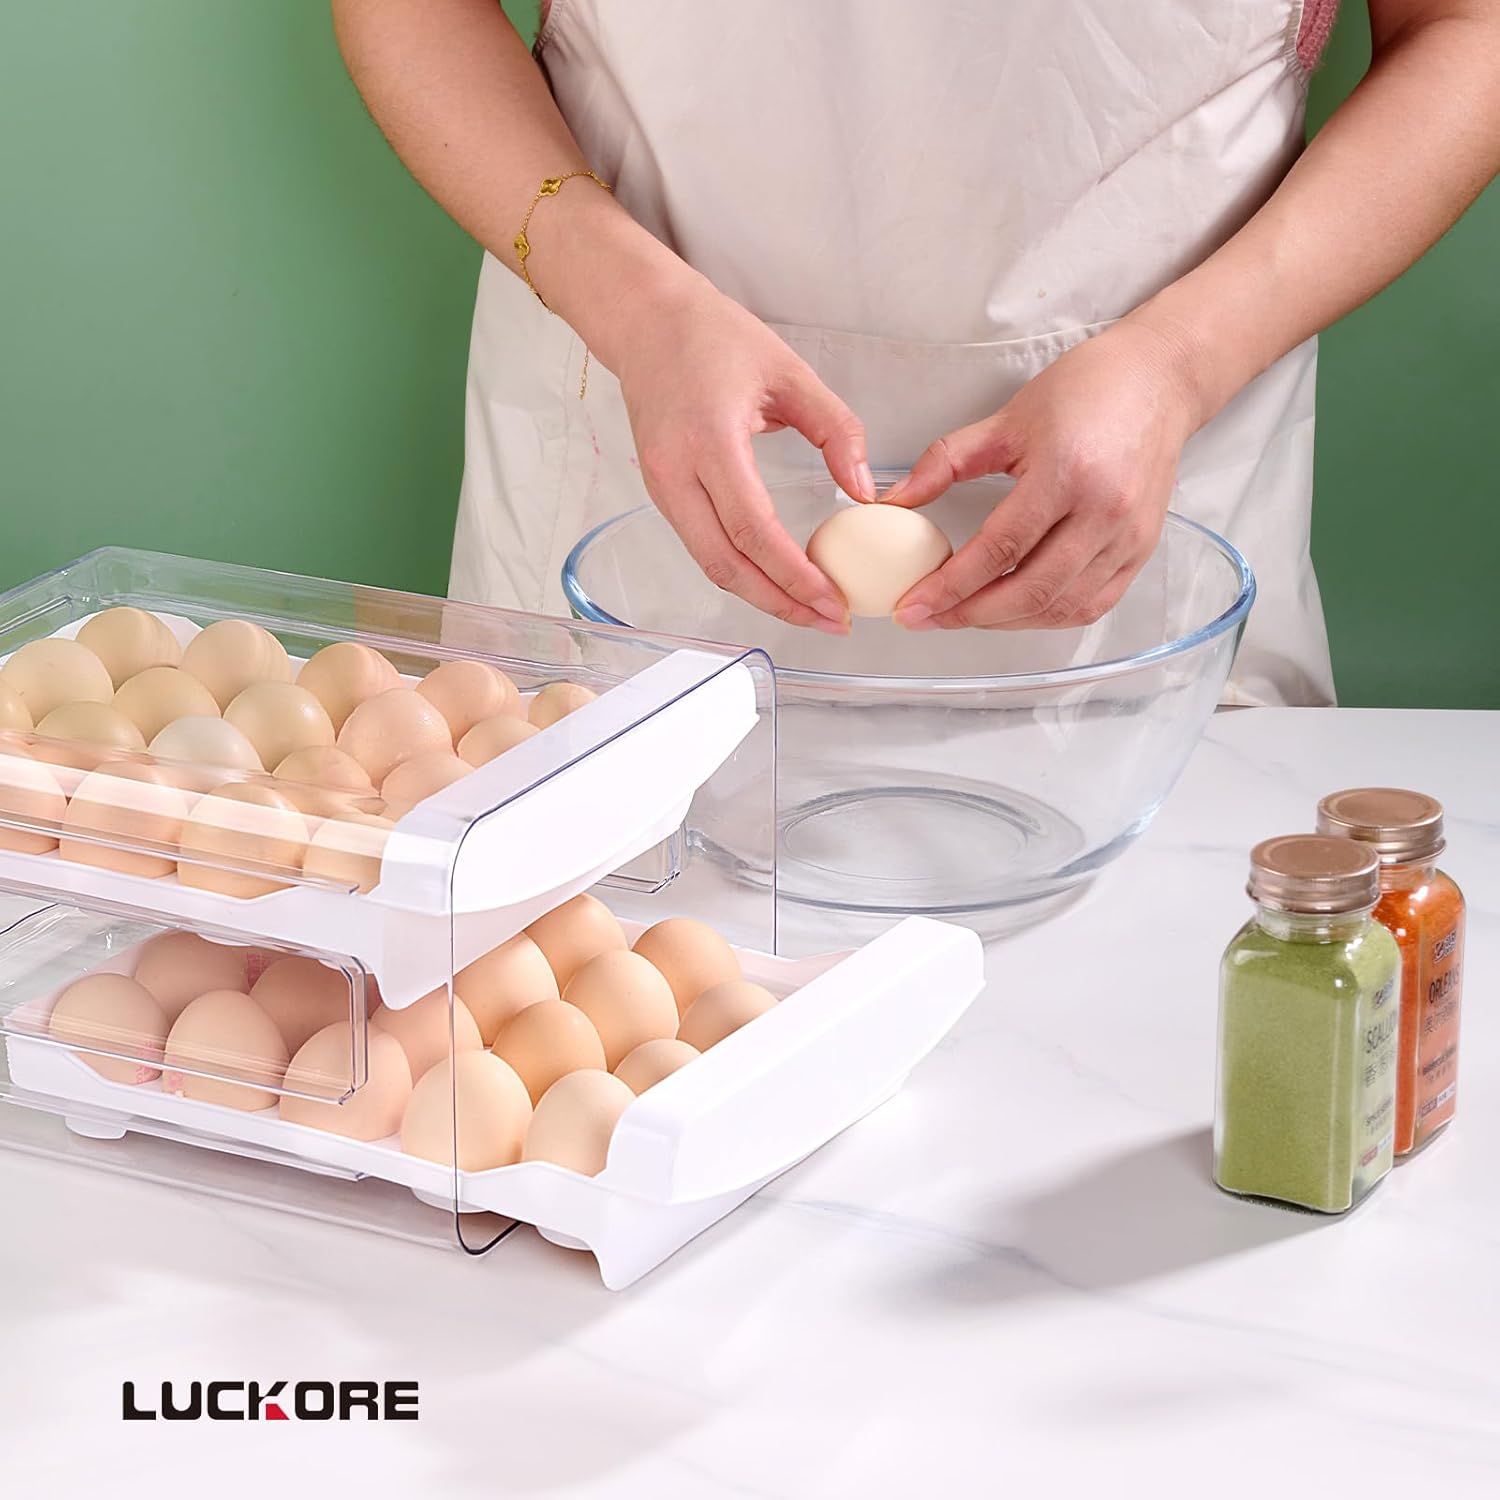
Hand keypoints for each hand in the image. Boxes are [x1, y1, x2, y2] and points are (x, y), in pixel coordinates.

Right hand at [611, 273, 872, 633]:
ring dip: (761, 596)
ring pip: (711, 565)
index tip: (834, 601)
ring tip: (811, 610)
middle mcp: (676, 473)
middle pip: (726, 565)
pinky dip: (741, 573)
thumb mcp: (790, 371)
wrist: (646, 321)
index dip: (794, 576)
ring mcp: (661, 488)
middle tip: (831, 621)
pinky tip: (777, 580)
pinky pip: (702, 548)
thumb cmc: (714, 337)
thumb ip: (836, 430)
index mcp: (710, 440)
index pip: (753, 530)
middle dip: (781, 604)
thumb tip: (864, 492)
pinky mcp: (661, 494)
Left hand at [884, 318, 1202, 630]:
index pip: (1000, 549)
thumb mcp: (1006, 420)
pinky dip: (1046, 617)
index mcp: (1066, 474)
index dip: (951, 586)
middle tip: (927, 618)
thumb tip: (895, 500)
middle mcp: (1104, 512)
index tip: (912, 606)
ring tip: (962, 615)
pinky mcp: (1142, 550)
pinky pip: (1091, 605)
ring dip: (1005, 622)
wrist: (1157, 380)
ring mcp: (1128, 536)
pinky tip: (1012, 612)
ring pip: (1060, 606)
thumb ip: (945, 462)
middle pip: (1030, 590)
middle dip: (969, 615)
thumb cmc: (1084, 391)